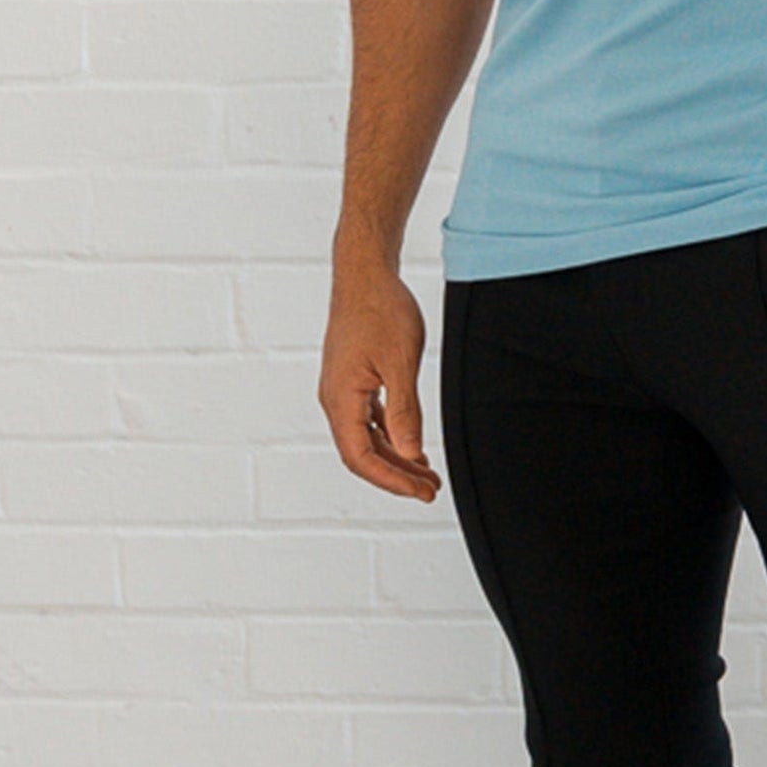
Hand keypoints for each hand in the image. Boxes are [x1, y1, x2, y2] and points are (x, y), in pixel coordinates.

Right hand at [319, 254, 442, 501]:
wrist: (365, 275)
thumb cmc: (381, 310)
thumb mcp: (400, 363)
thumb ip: (404, 412)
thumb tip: (411, 453)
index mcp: (341, 399)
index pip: (361, 458)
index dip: (392, 480)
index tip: (422, 492)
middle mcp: (335, 399)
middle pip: (362, 454)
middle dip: (397, 475)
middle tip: (431, 489)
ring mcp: (341, 390)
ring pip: (366, 438)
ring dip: (395, 458)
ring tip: (426, 473)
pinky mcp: (351, 380)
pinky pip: (367, 420)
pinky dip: (389, 436)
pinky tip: (410, 444)